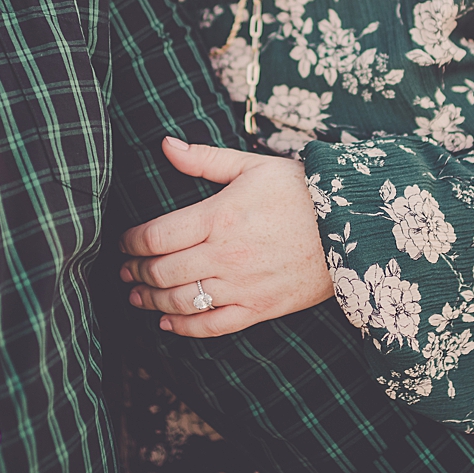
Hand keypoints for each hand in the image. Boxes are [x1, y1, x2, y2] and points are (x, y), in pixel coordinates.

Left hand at [120, 136, 333, 336]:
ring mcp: (242, 286)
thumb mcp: (251, 165)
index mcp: (219, 216)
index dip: (132, 242)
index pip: (158, 235)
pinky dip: (184, 328)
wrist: (350, 225)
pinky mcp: (259, 308)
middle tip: (123, 270)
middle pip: (164, 271)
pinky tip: (166, 322)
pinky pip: (212, 326)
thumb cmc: (298, 189)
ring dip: (151, 300)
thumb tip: (165, 144)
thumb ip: (205, 158)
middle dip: (136, 272)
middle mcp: (225, 255)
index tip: (123, 242)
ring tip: (135, 295)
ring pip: (182, 301)